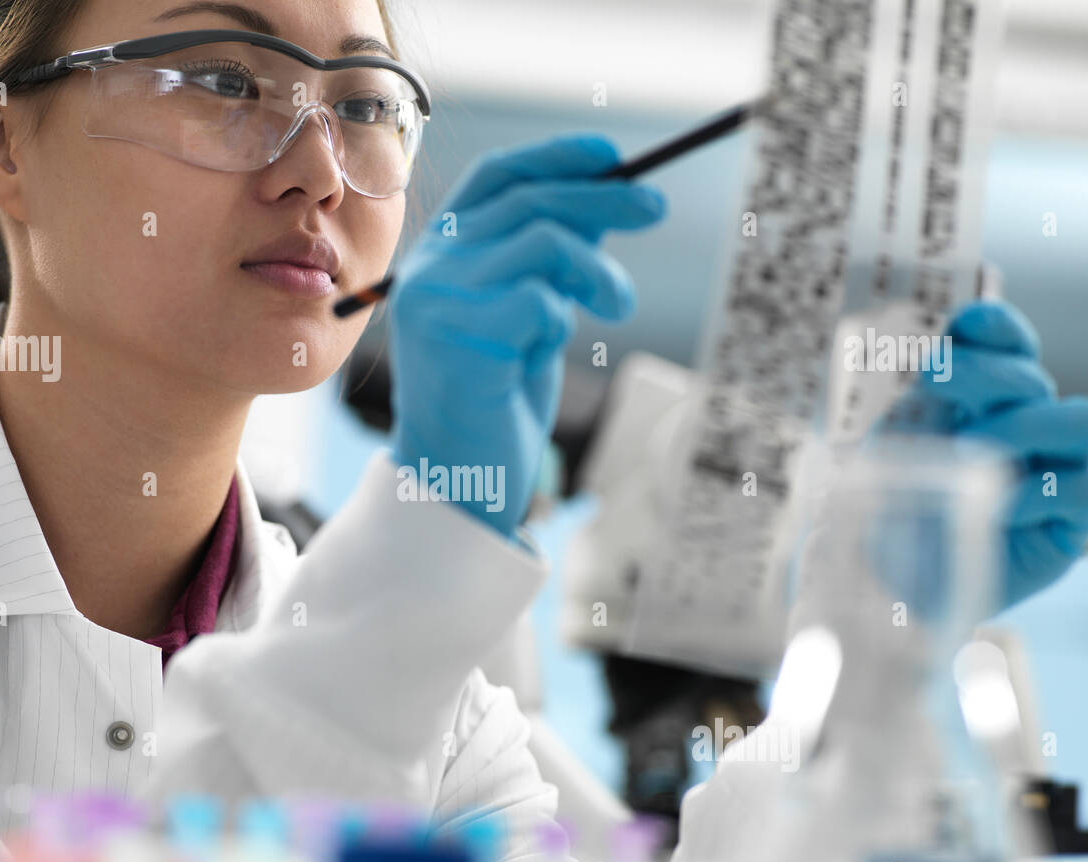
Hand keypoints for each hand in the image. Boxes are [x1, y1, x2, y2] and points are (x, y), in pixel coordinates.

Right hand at [387, 133, 666, 536]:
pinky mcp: (457, 338)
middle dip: (602, 198)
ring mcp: (436, 301)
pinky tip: (547, 350)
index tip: (612, 155)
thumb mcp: (529, 315)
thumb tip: (609, 202)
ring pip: (541, 243)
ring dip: (597, 270)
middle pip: (528, 202)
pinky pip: (538, 301)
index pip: (495, 177)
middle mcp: (429, 269)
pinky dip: (560, 319)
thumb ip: (551, 260)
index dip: (554, 157)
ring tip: (620, 305)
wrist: (456, 479)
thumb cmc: (496, 398)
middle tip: (657, 208)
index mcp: (440, 255)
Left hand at [884, 300, 1087, 609]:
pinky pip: (1081, 487)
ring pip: (1080, 418)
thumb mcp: (891, 451)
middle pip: (1033, 377)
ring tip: (974, 452)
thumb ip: (923, 405)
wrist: (892, 585)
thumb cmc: (892, 512)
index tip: (966, 327)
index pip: (1006, 345)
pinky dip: (1033, 492)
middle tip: (937, 387)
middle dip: (986, 374)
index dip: (997, 328)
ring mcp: (1054, 469)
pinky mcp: (1069, 520)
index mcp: (980, 400)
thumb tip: (948, 355)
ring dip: (1023, 425)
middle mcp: (1025, 425)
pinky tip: (993, 509)